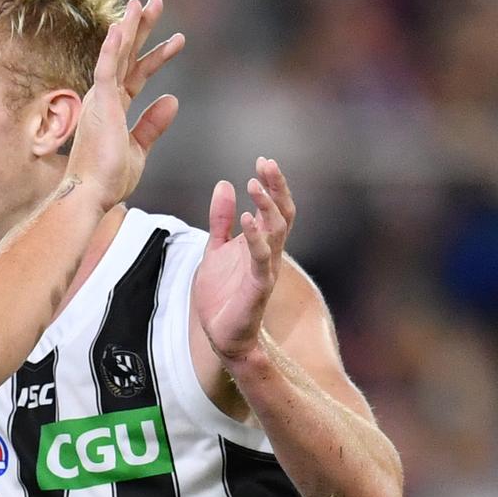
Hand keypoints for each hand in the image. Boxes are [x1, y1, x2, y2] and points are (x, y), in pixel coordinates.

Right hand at [64, 0, 184, 209]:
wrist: (92, 195)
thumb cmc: (108, 178)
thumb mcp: (139, 149)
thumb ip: (153, 123)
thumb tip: (171, 98)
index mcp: (113, 109)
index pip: (136, 74)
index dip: (157, 56)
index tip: (177, 40)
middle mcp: (104, 99)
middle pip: (126, 56)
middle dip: (141, 28)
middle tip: (154, 2)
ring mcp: (100, 100)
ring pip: (116, 55)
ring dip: (130, 27)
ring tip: (143, 3)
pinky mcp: (100, 104)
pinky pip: (106, 69)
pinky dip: (112, 47)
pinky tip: (121, 26)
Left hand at [193, 157, 295, 362]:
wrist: (221, 336)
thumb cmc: (221, 295)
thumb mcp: (215, 249)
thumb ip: (220, 220)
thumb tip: (224, 184)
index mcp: (260, 244)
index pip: (274, 208)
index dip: (272, 185)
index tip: (264, 160)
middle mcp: (268, 254)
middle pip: (282, 215)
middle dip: (276, 188)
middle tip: (266, 163)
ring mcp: (265, 270)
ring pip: (276, 233)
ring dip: (266, 208)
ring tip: (254, 185)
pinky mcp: (257, 288)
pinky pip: (260, 260)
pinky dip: (254, 239)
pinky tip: (245, 219)